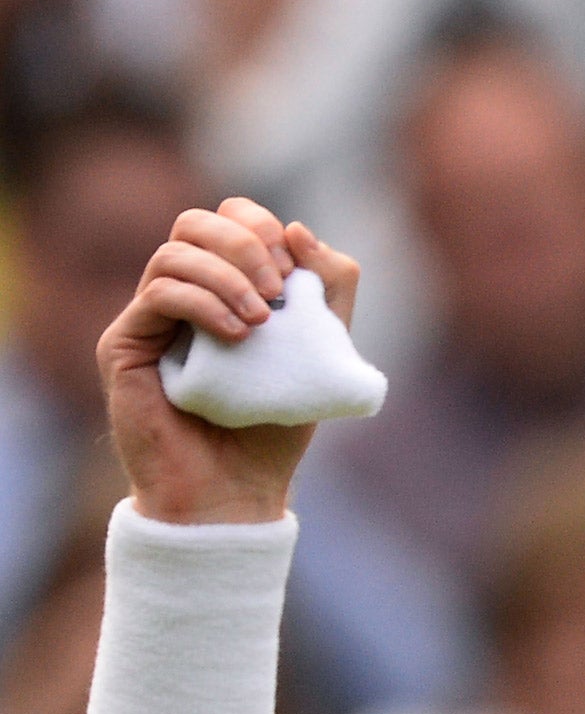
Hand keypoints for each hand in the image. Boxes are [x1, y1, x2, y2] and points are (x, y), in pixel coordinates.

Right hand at [95, 198, 360, 523]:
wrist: (233, 493)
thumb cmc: (274, 431)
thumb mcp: (323, 355)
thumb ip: (329, 294)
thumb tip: (301, 229)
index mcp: (227, 290)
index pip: (233, 220)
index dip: (264, 227)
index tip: (296, 271)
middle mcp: (184, 297)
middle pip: (198, 222)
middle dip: (245, 241)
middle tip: (278, 287)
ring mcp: (151, 319)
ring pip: (176, 251)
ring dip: (228, 274)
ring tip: (261, 320)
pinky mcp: (126, 344)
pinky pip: (160, 292)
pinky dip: (204, 301)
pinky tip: (237, 335)